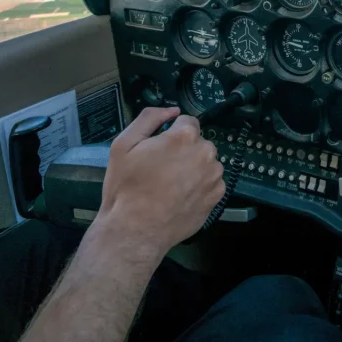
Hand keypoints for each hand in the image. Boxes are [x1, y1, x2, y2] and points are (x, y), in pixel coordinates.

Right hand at [98, 107, 224, 254]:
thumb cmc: (126, 188)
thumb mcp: (124, 144)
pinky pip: (211, 182)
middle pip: (197, 142)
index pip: (186, 121)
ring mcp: (214, 176)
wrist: (136, 230)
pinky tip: (180, 197)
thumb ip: (149, 118)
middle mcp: (206, 152)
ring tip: (170, 186)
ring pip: (205, 162)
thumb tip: (171, 110)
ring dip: (193, 168)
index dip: (171, 133)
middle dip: (183, 150)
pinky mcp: (217, 196)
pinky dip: (199, 186)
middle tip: (161, 169)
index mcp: (185, 136)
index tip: (160, 148)